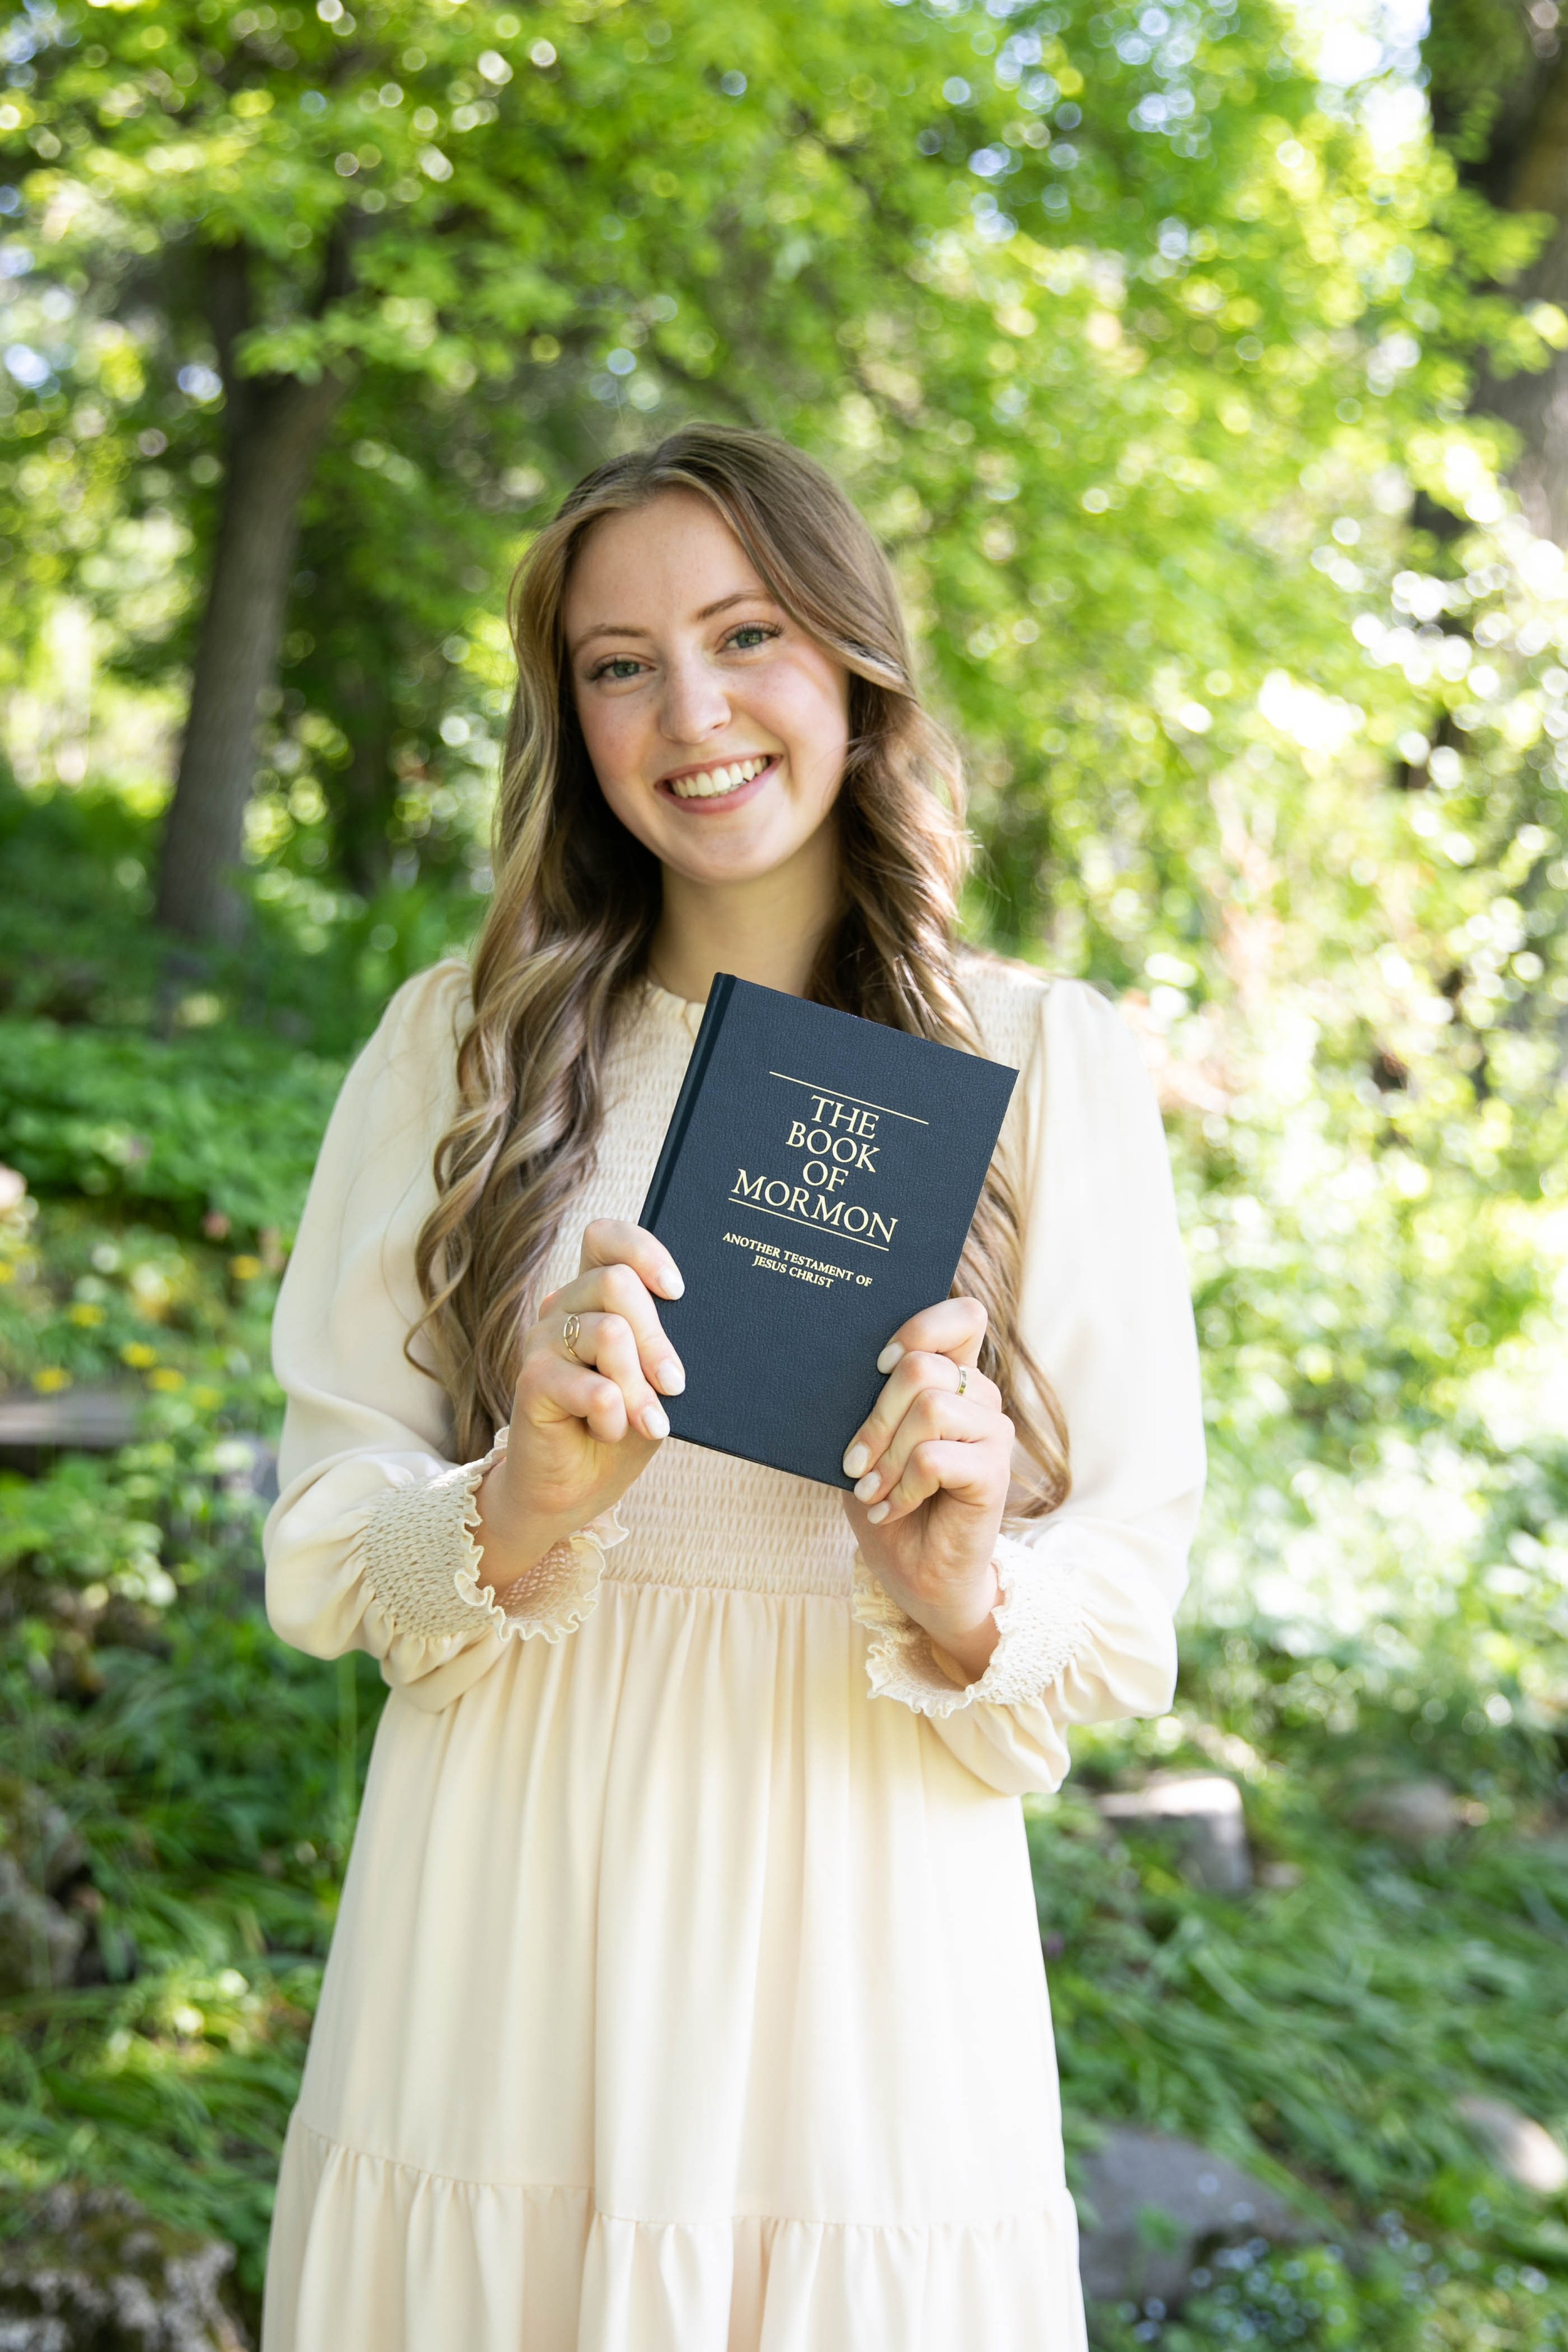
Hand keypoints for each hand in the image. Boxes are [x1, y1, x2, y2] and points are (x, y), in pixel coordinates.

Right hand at [473, 1219, 684, 1597]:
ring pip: (609, 1332)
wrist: (567, 1493)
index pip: (605, 1239)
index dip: (642, 1250)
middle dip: (657, 1337)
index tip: (676, 1290)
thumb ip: (662, 1350)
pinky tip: (609, 1433)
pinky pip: (593, 1387)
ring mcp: (541, 1343)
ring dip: (639, 1385)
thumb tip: (700, 1326)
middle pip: (616, 1282)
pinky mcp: (531, 1383)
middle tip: (675, 1384)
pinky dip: (614, 1415)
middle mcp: (560, 1309)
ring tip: (647, 1421)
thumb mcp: (652, 1385)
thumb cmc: (617, 1431)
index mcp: (590, 1298)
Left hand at [840, 1296, 1011, 1682]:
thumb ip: (869, 1399)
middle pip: (923, 1366)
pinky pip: (935, 1458)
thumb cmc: (888, 1500)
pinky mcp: (995, 1474)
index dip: (919, 1327)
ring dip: (886, 1454)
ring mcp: (993, 1434)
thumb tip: (836, 1364)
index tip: (877, 1364)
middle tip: (854, 1461)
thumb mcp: (868, 1441)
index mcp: (954, 1378)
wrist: (916, 1574)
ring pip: (929, 1408)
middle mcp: (981, 1398)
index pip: (963, 1316)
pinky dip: (901, 1486)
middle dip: (875, 1416)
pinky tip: (889, 1508)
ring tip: (870, 1488)